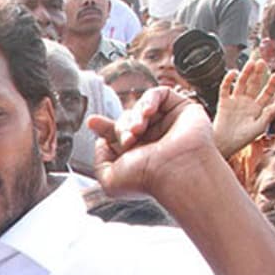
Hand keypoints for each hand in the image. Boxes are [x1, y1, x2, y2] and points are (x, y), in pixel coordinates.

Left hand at [89, 86, 218, 200]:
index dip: (103, 126)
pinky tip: (148, 112)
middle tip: (127, 140)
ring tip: (137, 130)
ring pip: (140, 107)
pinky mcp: (183, 110)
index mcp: (137, 154)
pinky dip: (149, 99)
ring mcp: (168, 124)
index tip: (92, 122)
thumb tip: (100, 142)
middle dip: (120, 127)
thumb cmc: (146, 180)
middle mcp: (153, 139)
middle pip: (126, 119)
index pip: (117, 134)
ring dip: (134, 116)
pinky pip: (160, 93)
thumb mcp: (110, 180)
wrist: (175, 173)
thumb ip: (99, 162)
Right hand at [212, 59, 274, 158]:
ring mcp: (235, 102)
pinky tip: (233, 73)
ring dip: (246, 73)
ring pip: (241, 84)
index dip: (272, 84)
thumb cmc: (242, 140)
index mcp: (258, 109)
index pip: (267, 93)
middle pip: (254, 85)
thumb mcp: (260, 127)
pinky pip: (225, 89)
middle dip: (259, 74)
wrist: (224, 145)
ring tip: (251, 63)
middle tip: (263, 62)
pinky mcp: (223, 103)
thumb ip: (270, 114)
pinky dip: (228, 80)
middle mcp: (247, 103)